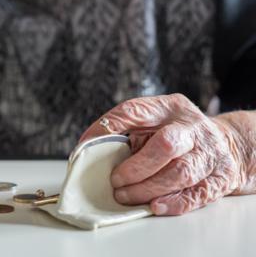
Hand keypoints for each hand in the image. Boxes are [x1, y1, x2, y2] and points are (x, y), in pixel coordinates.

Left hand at [80, 94, 241, 214]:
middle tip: (115, 181)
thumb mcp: (154, 122)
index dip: (107, 128)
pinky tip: (154, 206)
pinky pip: (197, 193)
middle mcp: (192, 127)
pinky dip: (173, 203)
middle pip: (165, 145)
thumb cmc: (177, 134)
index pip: (135, 111)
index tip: (86, 146)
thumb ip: (127, 132)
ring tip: (126, 196)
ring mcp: (209, 152)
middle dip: (135, 168)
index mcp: (169, 108)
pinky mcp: (220, 176)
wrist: (226, 144)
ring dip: (147, 189)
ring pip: (180, 173)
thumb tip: (90, 152)